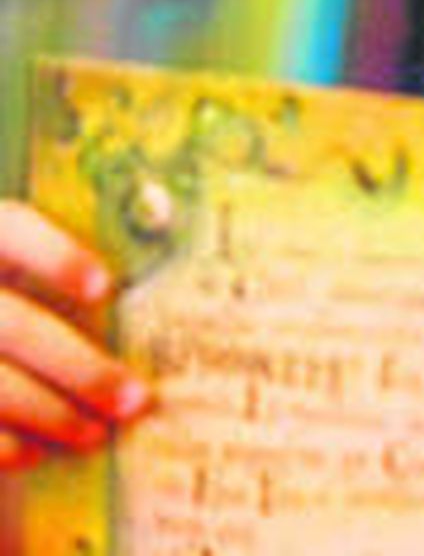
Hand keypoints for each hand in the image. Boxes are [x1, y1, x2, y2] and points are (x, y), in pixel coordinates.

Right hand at [0, 200, 151, 470]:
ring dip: (50, 413)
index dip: (55, 255)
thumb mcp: (23, 276)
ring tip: (96, 433)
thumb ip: (62, 275)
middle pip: (14, 326)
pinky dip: (0, 442)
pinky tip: (36, 452)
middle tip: (134, 399)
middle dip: (80, 368)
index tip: (104, 288)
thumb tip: (151, 285)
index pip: (11, 228)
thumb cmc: (17, 301)